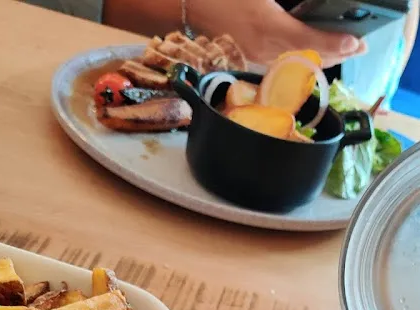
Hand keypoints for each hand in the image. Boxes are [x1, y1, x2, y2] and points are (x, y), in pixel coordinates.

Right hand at [190, 0, 366, 67]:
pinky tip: (313, 56)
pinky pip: (284, 67)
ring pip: (299, 66)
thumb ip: (287, 6)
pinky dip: (303, 61)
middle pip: (311, 59)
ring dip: (323, 59)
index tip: (358, 42)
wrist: (184, 7)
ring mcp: (257, 60)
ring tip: (343, 50)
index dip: (335, 43)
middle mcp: (266, 50)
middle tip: (360, 46)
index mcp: (269, 28)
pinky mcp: (250, 63)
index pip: (310, 41)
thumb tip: (302, 12)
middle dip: (338, 53)